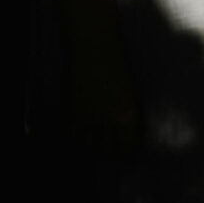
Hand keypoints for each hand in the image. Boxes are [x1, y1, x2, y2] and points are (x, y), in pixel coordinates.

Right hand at [69, 42, 139, 158]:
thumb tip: (125, 130)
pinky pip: (75, 135)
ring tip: (98, 148)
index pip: (128, 146)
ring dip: (94, 149)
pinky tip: (83, 139)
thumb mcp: (130, 92)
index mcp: (129, 113)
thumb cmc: (118, 66)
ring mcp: (89, 116)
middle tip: (112, 153)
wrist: (95, 48)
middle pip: (109, 150)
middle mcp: (109, 119)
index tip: (128, 154)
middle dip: (111, 154)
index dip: (128, 153)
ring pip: (90, 146)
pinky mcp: (73, 110)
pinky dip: (78, 140)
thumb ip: (127, 113)